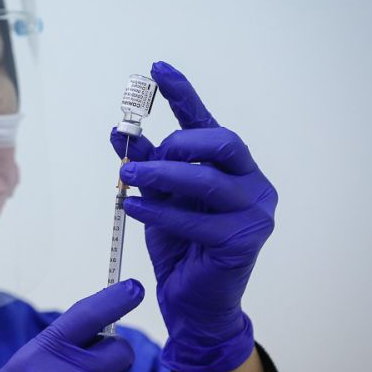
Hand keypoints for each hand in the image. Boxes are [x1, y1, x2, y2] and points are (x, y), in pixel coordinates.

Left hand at [110, 61, 276, 371]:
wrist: (193, 302)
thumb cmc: (181, 246)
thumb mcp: (157, 199)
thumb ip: (145, 166)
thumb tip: (118, 133)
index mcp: (231, 168)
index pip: (208, 122)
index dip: (184, 94)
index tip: (157, 69)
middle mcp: (251, 184)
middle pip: (219, 142)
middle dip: (176, 143)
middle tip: (139, 159)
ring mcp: (254, 212)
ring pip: (206, 180)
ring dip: (161, 175)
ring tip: (126, 178)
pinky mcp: (243, 242)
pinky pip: (196, 219)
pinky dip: (160, 211)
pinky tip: (134, 208)